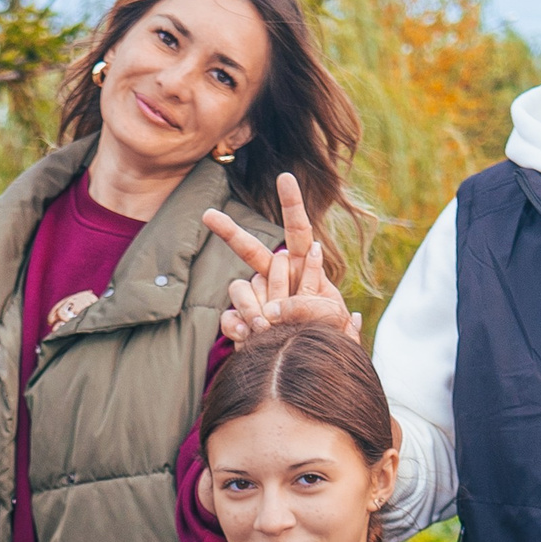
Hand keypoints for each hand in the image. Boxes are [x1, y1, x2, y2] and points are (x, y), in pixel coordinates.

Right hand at [203, 173, 357, 344]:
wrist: (311, 364)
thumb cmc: (330, 337)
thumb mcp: (332, 320)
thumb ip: (310, 307)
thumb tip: (275, 311)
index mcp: (303, 268)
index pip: (297, 230)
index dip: (292, 204)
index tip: (285, 177)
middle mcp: (276, 278)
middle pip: (249, 249)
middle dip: (228, 231)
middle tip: (208, 215)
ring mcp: (257, 297)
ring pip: (241, 288)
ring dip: (251, 306)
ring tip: (267, 328)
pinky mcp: (243, 321)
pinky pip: (230, 317)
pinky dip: (237, 327)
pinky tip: (249, 339)